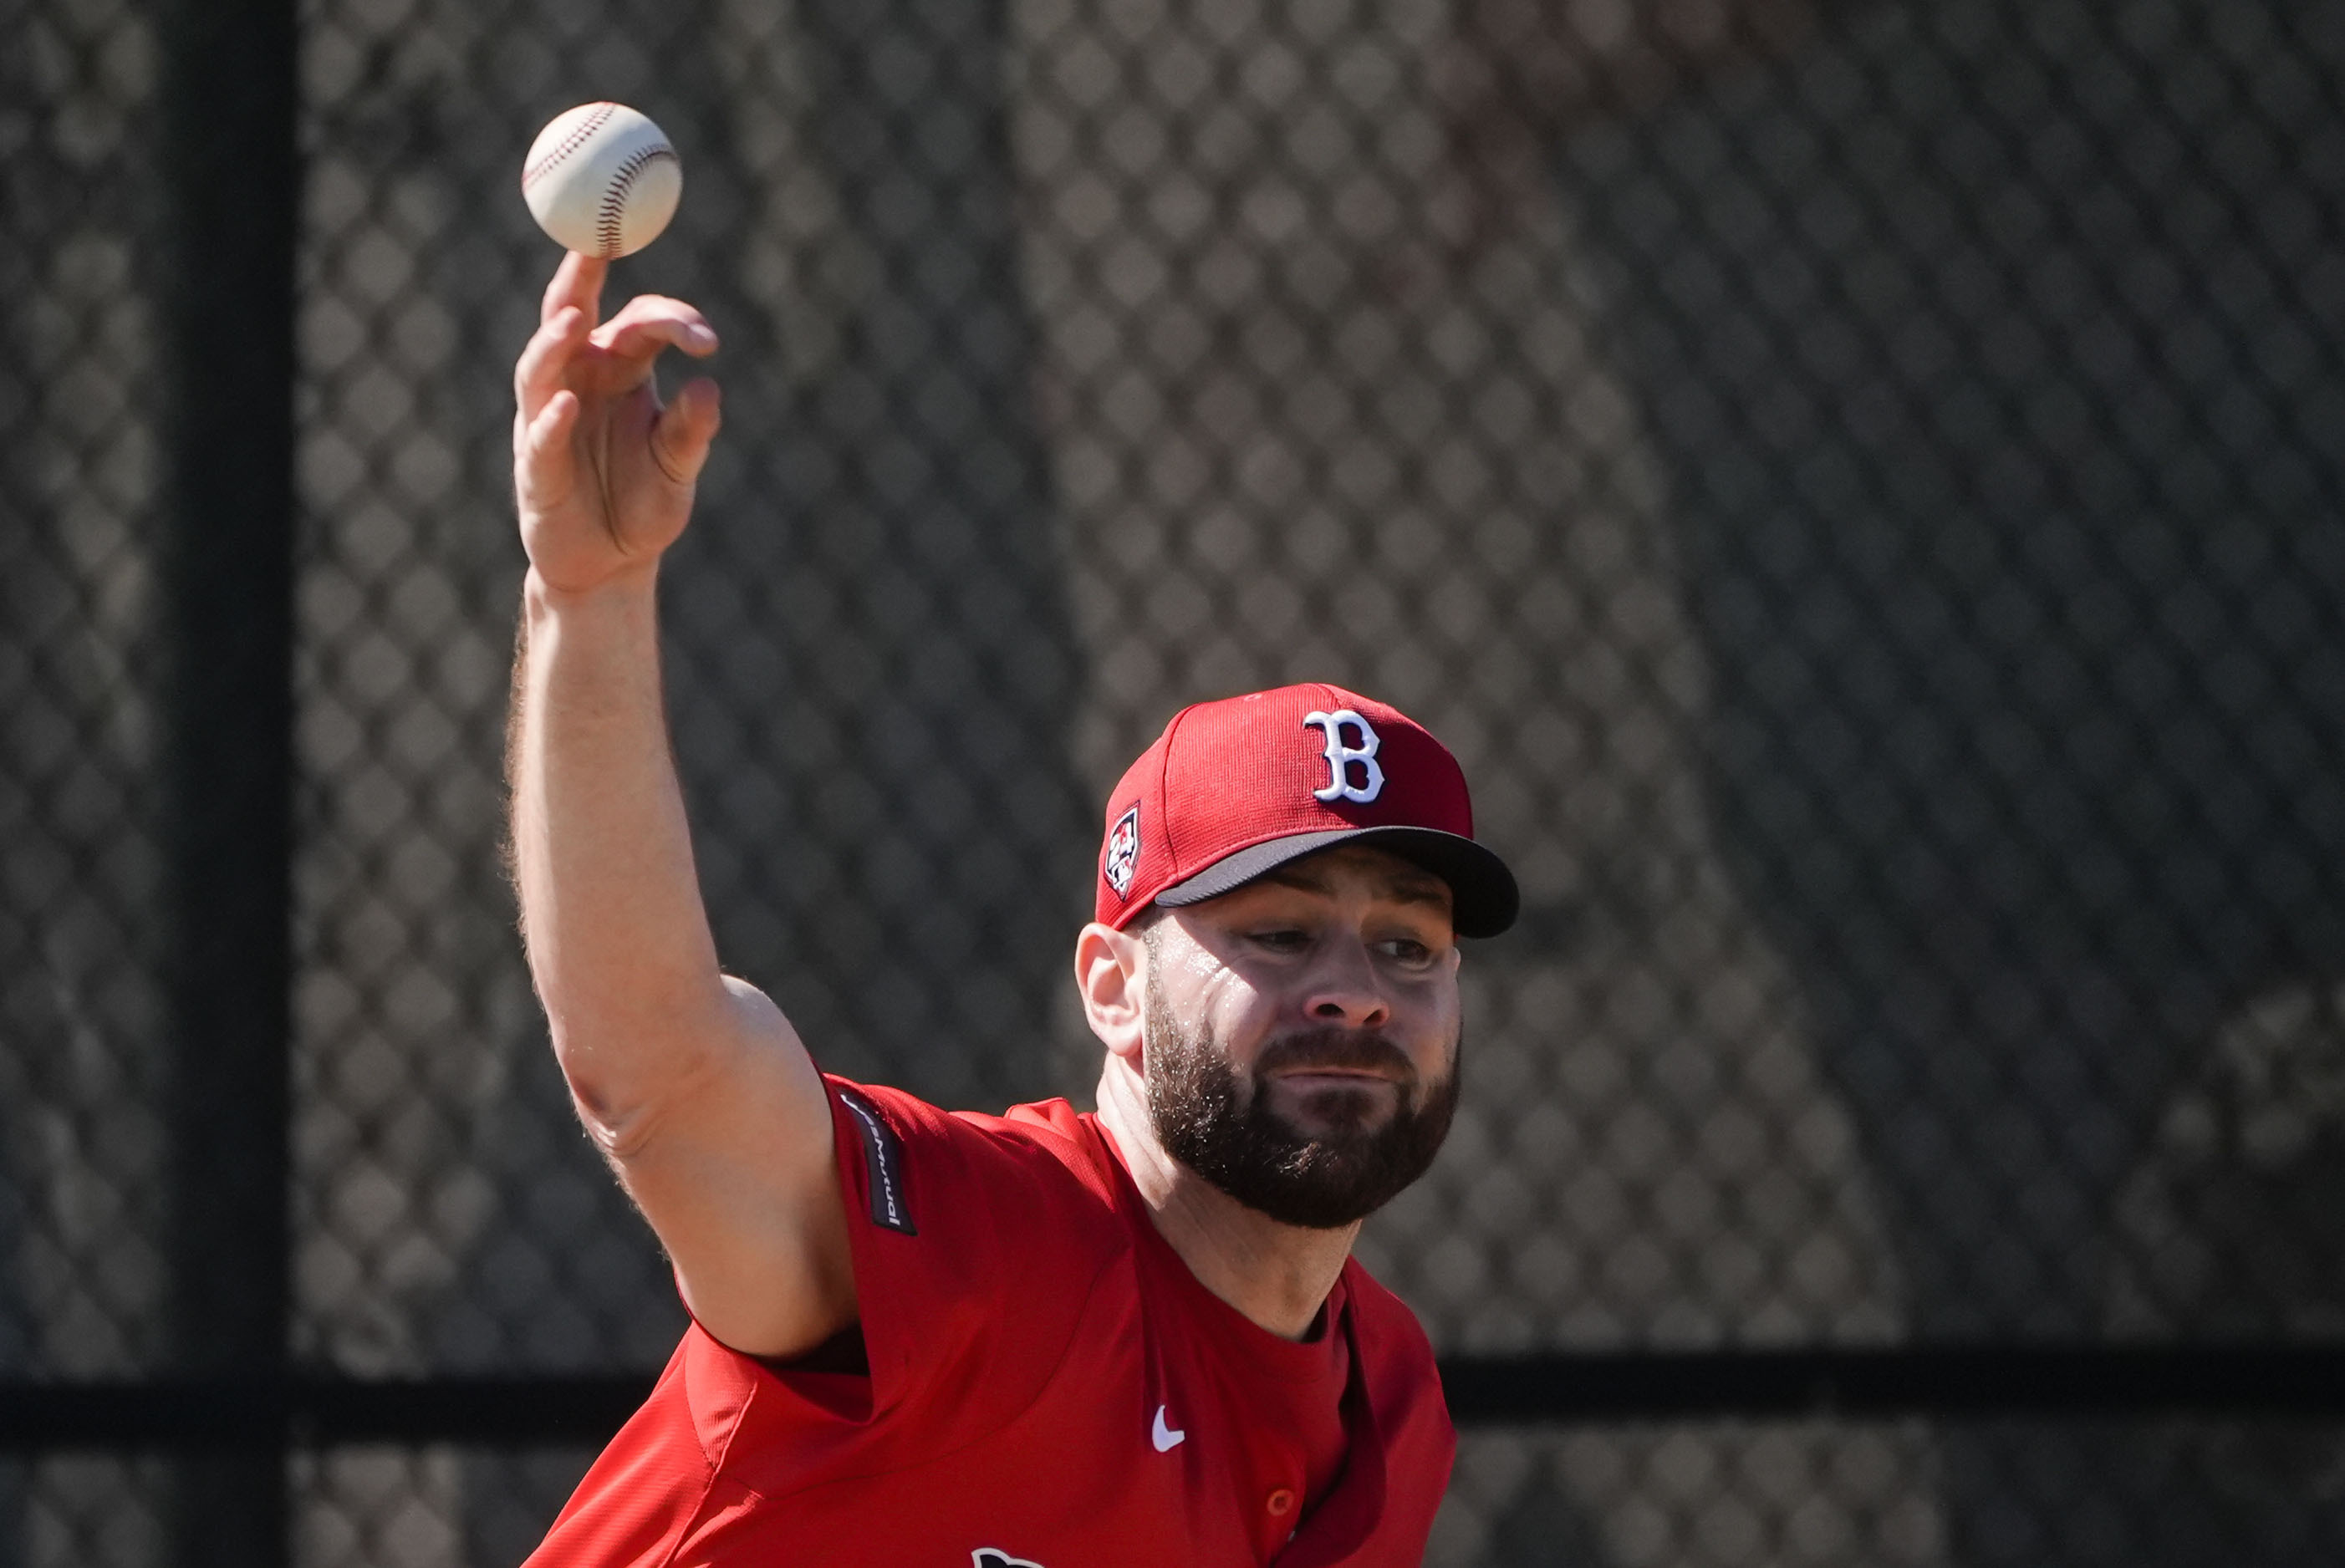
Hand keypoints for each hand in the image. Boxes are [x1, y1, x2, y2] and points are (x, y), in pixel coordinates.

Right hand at [512, 252, 721, 594]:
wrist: (612, 566)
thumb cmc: (642, 503)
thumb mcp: (679, 466)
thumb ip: (693, 430)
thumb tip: (707, 387)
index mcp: (617, 370)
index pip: (638, 323)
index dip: (670, 321)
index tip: (707, 340)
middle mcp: (577, 382)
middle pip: (569, 316)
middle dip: (579, 277)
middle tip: (595, 241)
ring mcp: (548, 421)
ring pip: (541, 368)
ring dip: (555, 341)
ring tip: (577, 317)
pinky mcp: (536, 469)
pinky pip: (539, 439)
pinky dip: (551, 420)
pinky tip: (567, 405)